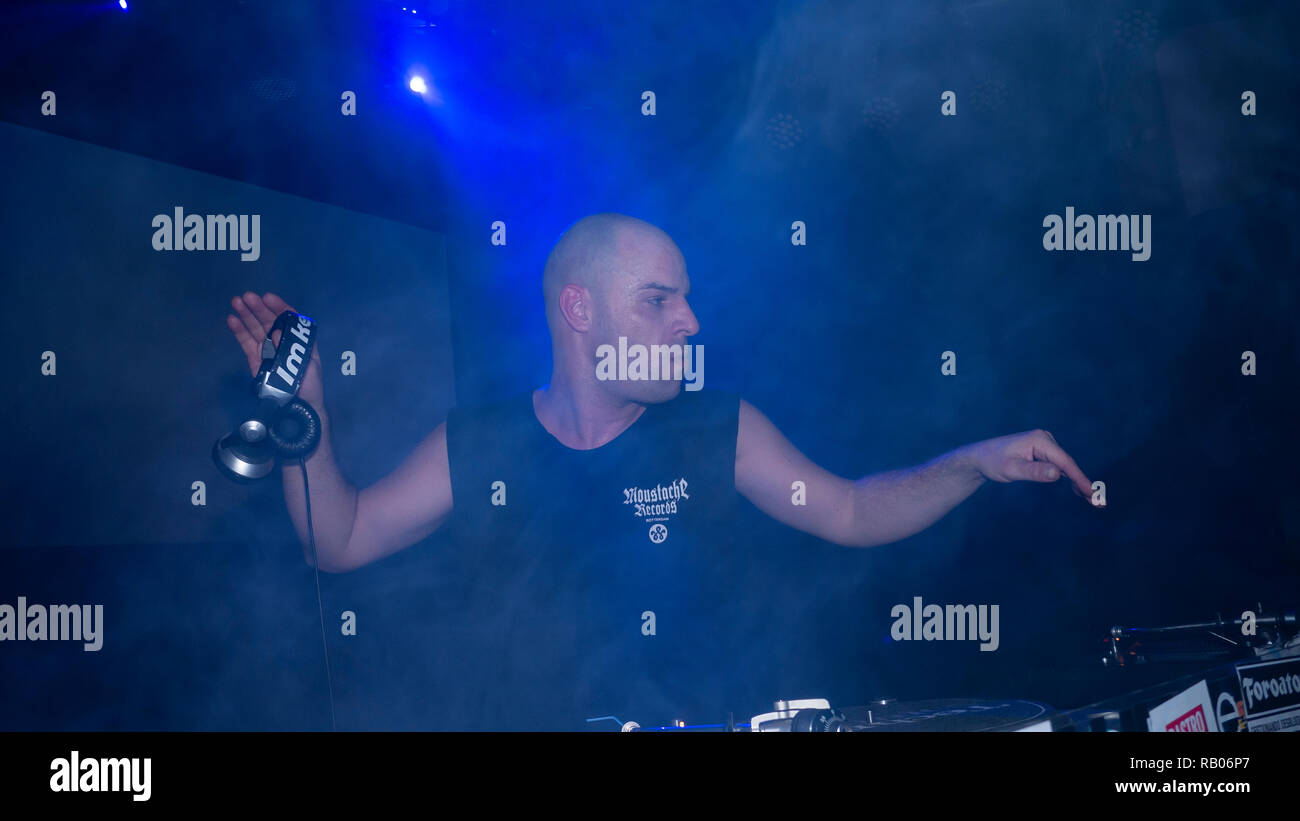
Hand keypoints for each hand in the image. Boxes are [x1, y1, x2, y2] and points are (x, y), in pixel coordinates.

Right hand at [225, 291, 324, 411]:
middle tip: (246, 296)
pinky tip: (231, 319)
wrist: (298, 407)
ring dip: (246, 314)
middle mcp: (282, 341)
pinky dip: (239, 331)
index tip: (267, 297)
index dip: (278, 307)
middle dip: (258, 308)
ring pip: (256, 328)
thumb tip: (276, 332)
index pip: (288, 318)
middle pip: (269, 321)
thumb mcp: (308, 364)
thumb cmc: (309, 385)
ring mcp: (268, 349)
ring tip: (235, 302)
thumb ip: (293, 348)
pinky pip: (246, 343)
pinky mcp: (255, 360)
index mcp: (298, 339)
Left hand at [967, 429, 1099, 505]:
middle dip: (1083, 483)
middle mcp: (1045, 440)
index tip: (1092, 493)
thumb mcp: (1011, 469)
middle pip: (1069, 464)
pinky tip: (1079, 492)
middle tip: (1099, 503)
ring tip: (1094, 501)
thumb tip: (1057, 474)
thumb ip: (1034, 472)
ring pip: (1066, 467)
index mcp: (1040, 440)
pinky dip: (1069, 479)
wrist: (979, 457)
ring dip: (1078, 483)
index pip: (1065, 462)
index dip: (1080, 479)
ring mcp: (1045, 445)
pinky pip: (1059, 467)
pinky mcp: (1042, 452)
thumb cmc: (993, 462)